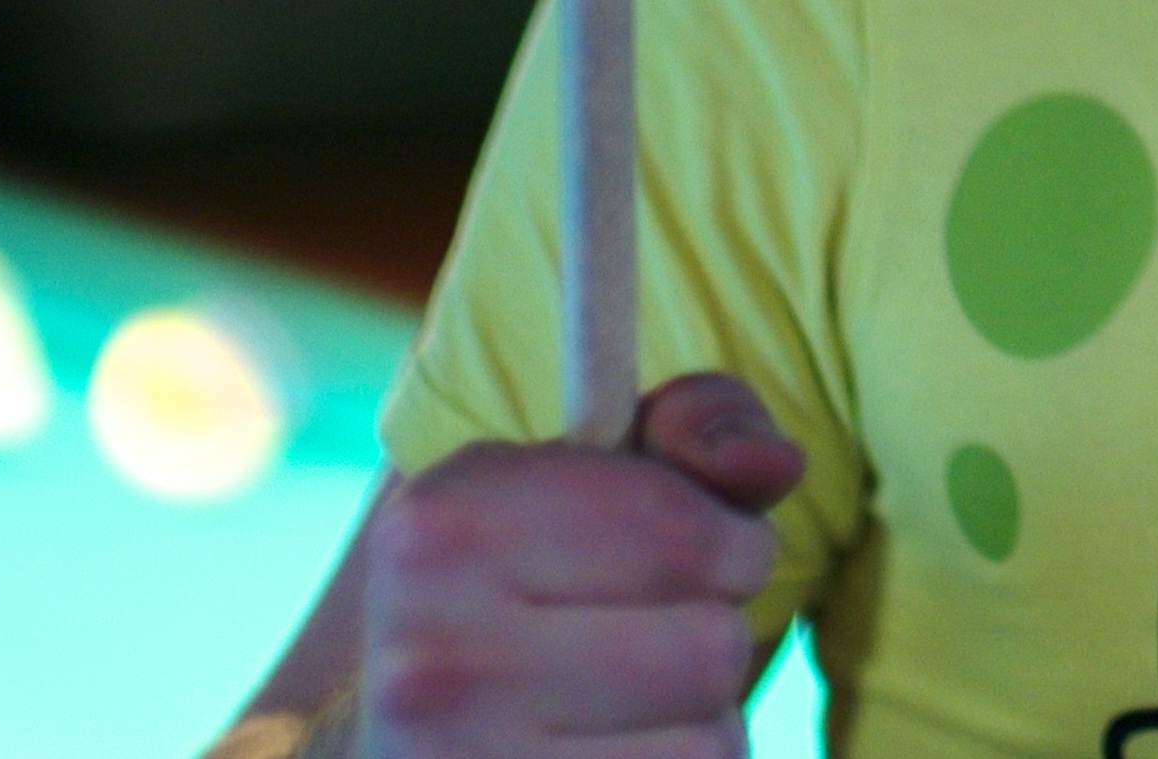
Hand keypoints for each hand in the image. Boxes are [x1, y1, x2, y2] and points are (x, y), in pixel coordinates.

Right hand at [358, 372, 806, 757]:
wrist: (380, 726)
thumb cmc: (514, 585)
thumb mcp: (576, 473)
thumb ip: (694, 431)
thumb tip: (777, 461)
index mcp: (444, 526)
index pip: (681, 532)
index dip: (734, 541)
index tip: (706, 551)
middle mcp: (434, 657)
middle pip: (711, 649)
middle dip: (712, 635)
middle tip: (649, 636)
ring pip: (712, 744)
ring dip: (701, 721)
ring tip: (625, 702)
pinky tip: (613, 751)